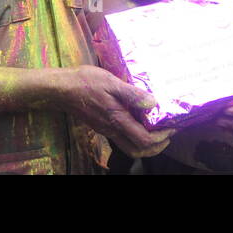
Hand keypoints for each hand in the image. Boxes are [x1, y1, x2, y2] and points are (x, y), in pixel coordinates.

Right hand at [56, 65, 171, 157]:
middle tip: (168, 134)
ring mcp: (106, 130)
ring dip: (146, 144)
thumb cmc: (85, 82)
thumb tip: (153, 103)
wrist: (60, 89)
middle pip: (139, 150)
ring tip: (156, 129)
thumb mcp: (110, 81)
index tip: (171, 127)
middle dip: (157, 146)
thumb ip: (131, 94)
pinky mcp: (101, 126)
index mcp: (117, 119)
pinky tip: (137, 121)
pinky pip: (121, 138)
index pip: (144, 140)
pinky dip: (134, 136)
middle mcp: (112, 129)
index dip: (161, 138)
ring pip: (130, 147)